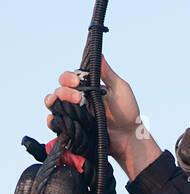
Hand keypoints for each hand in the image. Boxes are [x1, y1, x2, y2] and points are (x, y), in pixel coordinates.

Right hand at [44, 57, 159, 177]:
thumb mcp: (119, 88)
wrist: (129, 138)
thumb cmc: (127, 113)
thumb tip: (98, 52)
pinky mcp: (74, 130)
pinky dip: (52, 121)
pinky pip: (57, 124)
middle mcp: (78, 101)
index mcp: (87, 89)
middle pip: (60, 90)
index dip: (68, 78)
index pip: (69, 79)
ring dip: (54, 101)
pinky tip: (55, 119)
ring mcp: (75, 115)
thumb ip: (107, 72)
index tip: (77, 81)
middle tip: (78, 97)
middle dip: (64, 91)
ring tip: (63, 104)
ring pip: (55, 104)